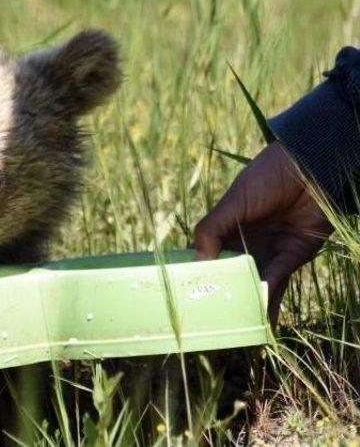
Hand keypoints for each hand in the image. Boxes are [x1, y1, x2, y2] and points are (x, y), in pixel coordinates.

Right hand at [194, 142, 332, 323]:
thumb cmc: (267, 177)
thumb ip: (211, 230)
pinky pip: (276, 282)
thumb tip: (196, 263)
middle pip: (228, 275)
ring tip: (232, 328)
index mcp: (225, 227)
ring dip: (244, 304)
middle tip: (206, 320)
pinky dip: (267, 300)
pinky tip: (258, 319)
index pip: (205, 255)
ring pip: (252, 283)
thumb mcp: (233, 201)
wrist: (312, 167)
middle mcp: (244, 242)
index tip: (183, 295)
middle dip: (219, 295)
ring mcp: (268, 251)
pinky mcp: (292, 257)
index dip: (195, 273)